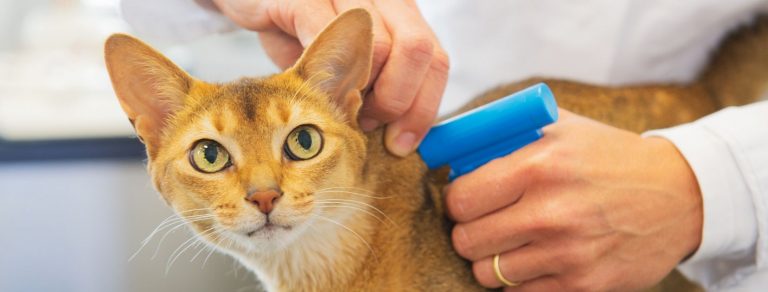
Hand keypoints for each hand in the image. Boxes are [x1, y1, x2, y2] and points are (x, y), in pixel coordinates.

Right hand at [209, 0, 448, 156]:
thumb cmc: (298, 32)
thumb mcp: (344, 59)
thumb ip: (374, 84)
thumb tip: (396, 133)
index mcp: (401, 14)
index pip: (436, 61)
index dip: (424, 107)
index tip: (402, 143)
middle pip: (419, 52)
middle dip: (398, 102)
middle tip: (368, 125)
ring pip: (382, 47)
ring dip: (363, 92)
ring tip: (338, 110)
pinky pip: (328, 37)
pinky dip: (325, 74)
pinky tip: (312, 90)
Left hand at [445, 110, 702, 290]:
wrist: (679, 195)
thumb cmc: (608, 157)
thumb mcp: (560, 127)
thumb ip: (504, 134)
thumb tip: (450, 147)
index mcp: (540, 166)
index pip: (461, 199)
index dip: (457, 200)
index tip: (467, 199)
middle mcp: (552, 212)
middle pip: (467, 240)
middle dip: (469, 231)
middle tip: (485, 222)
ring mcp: (568, 254)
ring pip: (487, 273)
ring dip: (492, 259)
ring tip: (512, 241)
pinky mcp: (584, 286)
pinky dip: (519, 280)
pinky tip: (536, 258)